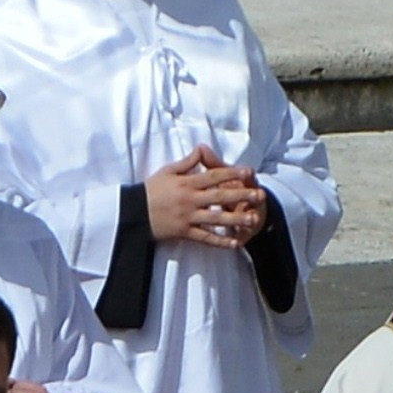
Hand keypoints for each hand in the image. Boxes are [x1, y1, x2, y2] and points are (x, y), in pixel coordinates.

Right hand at [143, 147, 268, 248]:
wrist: (132, 212)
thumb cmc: (149, 190)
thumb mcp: (167, 171)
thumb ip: (187, 162)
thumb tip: (202, 149)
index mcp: (187, 182)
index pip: (214, 176)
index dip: (233, 173)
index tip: (249, 172)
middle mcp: (190, 199)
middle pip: (220, 196)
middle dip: (241, 195)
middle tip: (260, 196)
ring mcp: (187, 216)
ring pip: (216, 218)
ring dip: (236, 219)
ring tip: (253, 220)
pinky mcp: (183, 232)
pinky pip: (204, 237)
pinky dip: (220, 240)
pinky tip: (234, 243)